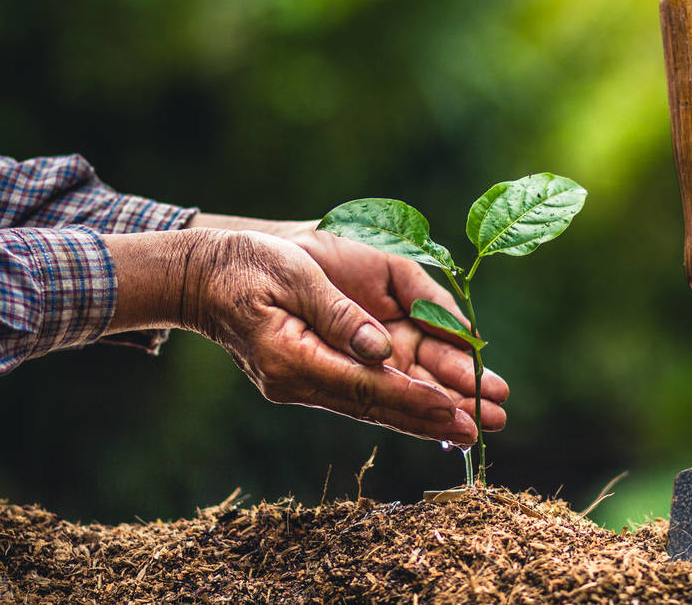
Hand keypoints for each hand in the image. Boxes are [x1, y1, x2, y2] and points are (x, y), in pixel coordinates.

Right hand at [186, 214, 508, 430]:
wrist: (205, 277)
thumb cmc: (245, 265)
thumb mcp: (292, 275)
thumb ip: (336, 313)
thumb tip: (380, 350)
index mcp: (293, 360)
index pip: (364, 387)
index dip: (412, 398)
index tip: (456, 408)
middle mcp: (304, 379)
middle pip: (379, 404)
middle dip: (434, 416)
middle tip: (486, 426)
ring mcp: (310, 378)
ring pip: (380, 401)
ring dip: (429, 411)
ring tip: (481, 420)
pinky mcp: (317, 369)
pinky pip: (369, 390)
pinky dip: (406, 399)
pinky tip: (441, 407)